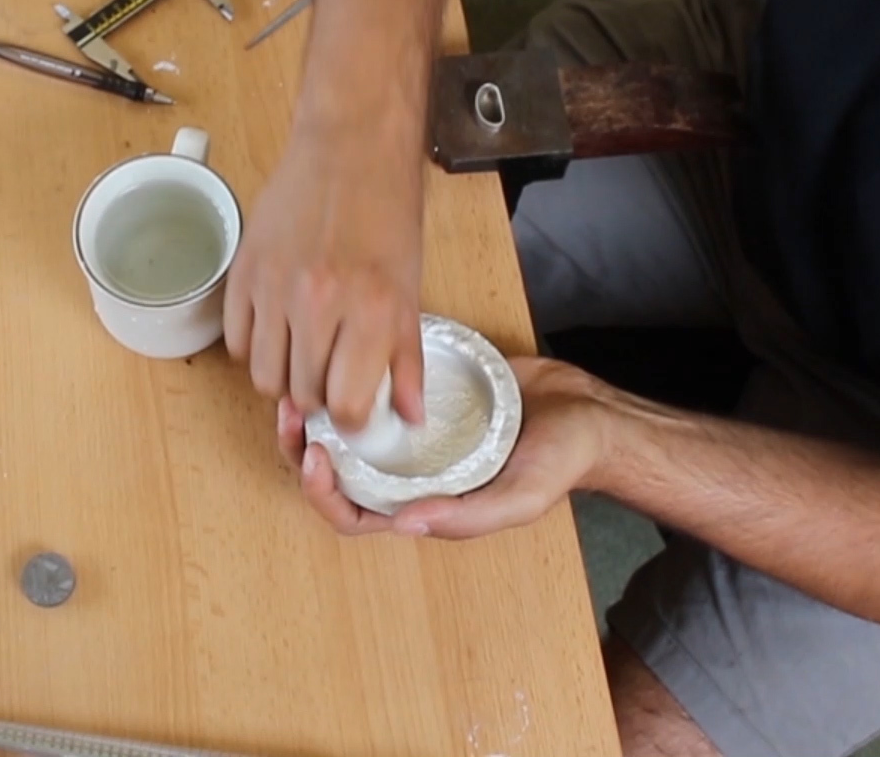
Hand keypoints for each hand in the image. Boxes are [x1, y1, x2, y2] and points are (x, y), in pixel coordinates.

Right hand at [225, 121, 425, 430]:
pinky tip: (277, 327)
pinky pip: (236, 340)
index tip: (356, 406)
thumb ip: (407, 360)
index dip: (352, 418)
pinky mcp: (243, 271)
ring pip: (263, 376)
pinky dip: (255, 345)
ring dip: (284, 376)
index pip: (348, 406)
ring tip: (303, 352)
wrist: (349, 148)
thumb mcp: (411, 289)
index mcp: (371, 310)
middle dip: (319, 396)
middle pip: (303, 396)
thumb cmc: (387, 213)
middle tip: (331, 373)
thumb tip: (411, 417)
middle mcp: (319, 304)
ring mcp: (274, 288)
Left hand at [276, 356, 611, 538]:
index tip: (312, 456)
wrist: (590, 412)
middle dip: (301, 449)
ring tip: (299, 386)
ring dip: (317, 413)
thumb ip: (467, 515)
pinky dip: (350, 379)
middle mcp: (411, 474)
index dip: (323, 495)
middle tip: (289, 413)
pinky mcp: (423, 397)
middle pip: (338, 473)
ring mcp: (414, 436)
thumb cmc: (561, 462)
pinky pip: (376, 393)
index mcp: (425, 507)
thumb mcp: (521, 498)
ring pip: (347, 433)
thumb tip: (406, 524)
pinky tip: (336, 355)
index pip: (355, 516)